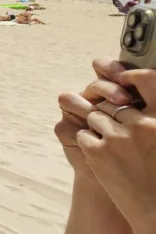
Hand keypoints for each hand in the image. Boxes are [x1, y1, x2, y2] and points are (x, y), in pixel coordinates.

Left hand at [70, 66, 155, 214]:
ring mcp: (119, 137)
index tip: (124, 78)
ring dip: (99, 127)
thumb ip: (152, 117)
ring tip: (112, 147)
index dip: (133, 76)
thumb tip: (127, 100)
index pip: (149, 79)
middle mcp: (144, 123)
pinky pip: (83, 134)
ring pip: (95, 116)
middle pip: (114, 101)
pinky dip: (88, 142)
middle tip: (117, 130)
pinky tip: (102, 157)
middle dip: (111, 111)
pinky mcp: (98, 152)